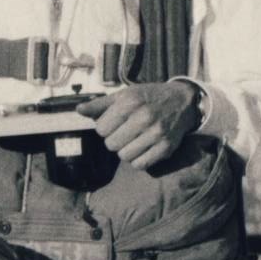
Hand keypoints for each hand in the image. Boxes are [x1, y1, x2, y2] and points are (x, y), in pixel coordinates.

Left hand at [78, 80, 200, 170]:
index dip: (104, 128)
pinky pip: (140, 165)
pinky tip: (142, 148)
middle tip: (124, 132)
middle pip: (111, 144)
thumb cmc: (148, 97)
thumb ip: (100, 105)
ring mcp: (156, 133)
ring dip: (126, 151)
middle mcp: (144, 117)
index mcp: (130, 102)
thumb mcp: (124, 94)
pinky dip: (138, 160)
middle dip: (114, 140)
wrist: (182, 101)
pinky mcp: (166, 147)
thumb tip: (79, 110)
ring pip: (124, 157)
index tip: (114, 123)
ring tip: (133, 140)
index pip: (101, 129)